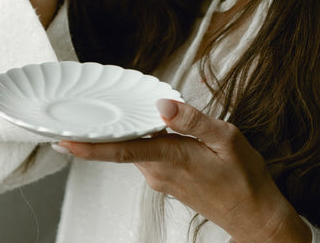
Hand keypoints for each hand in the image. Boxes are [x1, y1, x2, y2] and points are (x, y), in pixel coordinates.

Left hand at [57, 100, 310, 242]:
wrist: (255, 216)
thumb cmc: (245, 178)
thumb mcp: (227, 139)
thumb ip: (193, 121)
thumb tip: (163, 104)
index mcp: (171, 158)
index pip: (122, 149)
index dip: (90, 146)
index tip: (64, 141)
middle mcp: (159, 171)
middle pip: (123, 145)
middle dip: (103, 130)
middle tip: (85, 108)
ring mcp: (162, 179)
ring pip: (135, 148)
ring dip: (126, 132)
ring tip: (122, 108)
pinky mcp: (167, 181)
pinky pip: (146, 154)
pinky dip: (142, 139)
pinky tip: (152, 124)